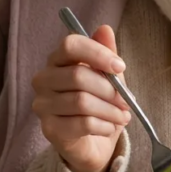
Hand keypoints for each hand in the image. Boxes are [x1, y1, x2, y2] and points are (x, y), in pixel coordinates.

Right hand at [31, 26, 131, 171]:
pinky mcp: (49, 129)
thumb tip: (105, 29)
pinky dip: (103, 125)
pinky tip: (111, 127)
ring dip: (110, 110)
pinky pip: (81, 123)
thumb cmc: (99, 103)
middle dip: (110, 89)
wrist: (92, 143)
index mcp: (57, 60)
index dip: (97, 54)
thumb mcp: (108, 77)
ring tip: (124, 116)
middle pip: (78, 75)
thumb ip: (105, 54)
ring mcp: (43, 105)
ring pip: (81, 101)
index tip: (121, 67)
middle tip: (127, 100)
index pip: (70, 45)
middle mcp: (44, 79)